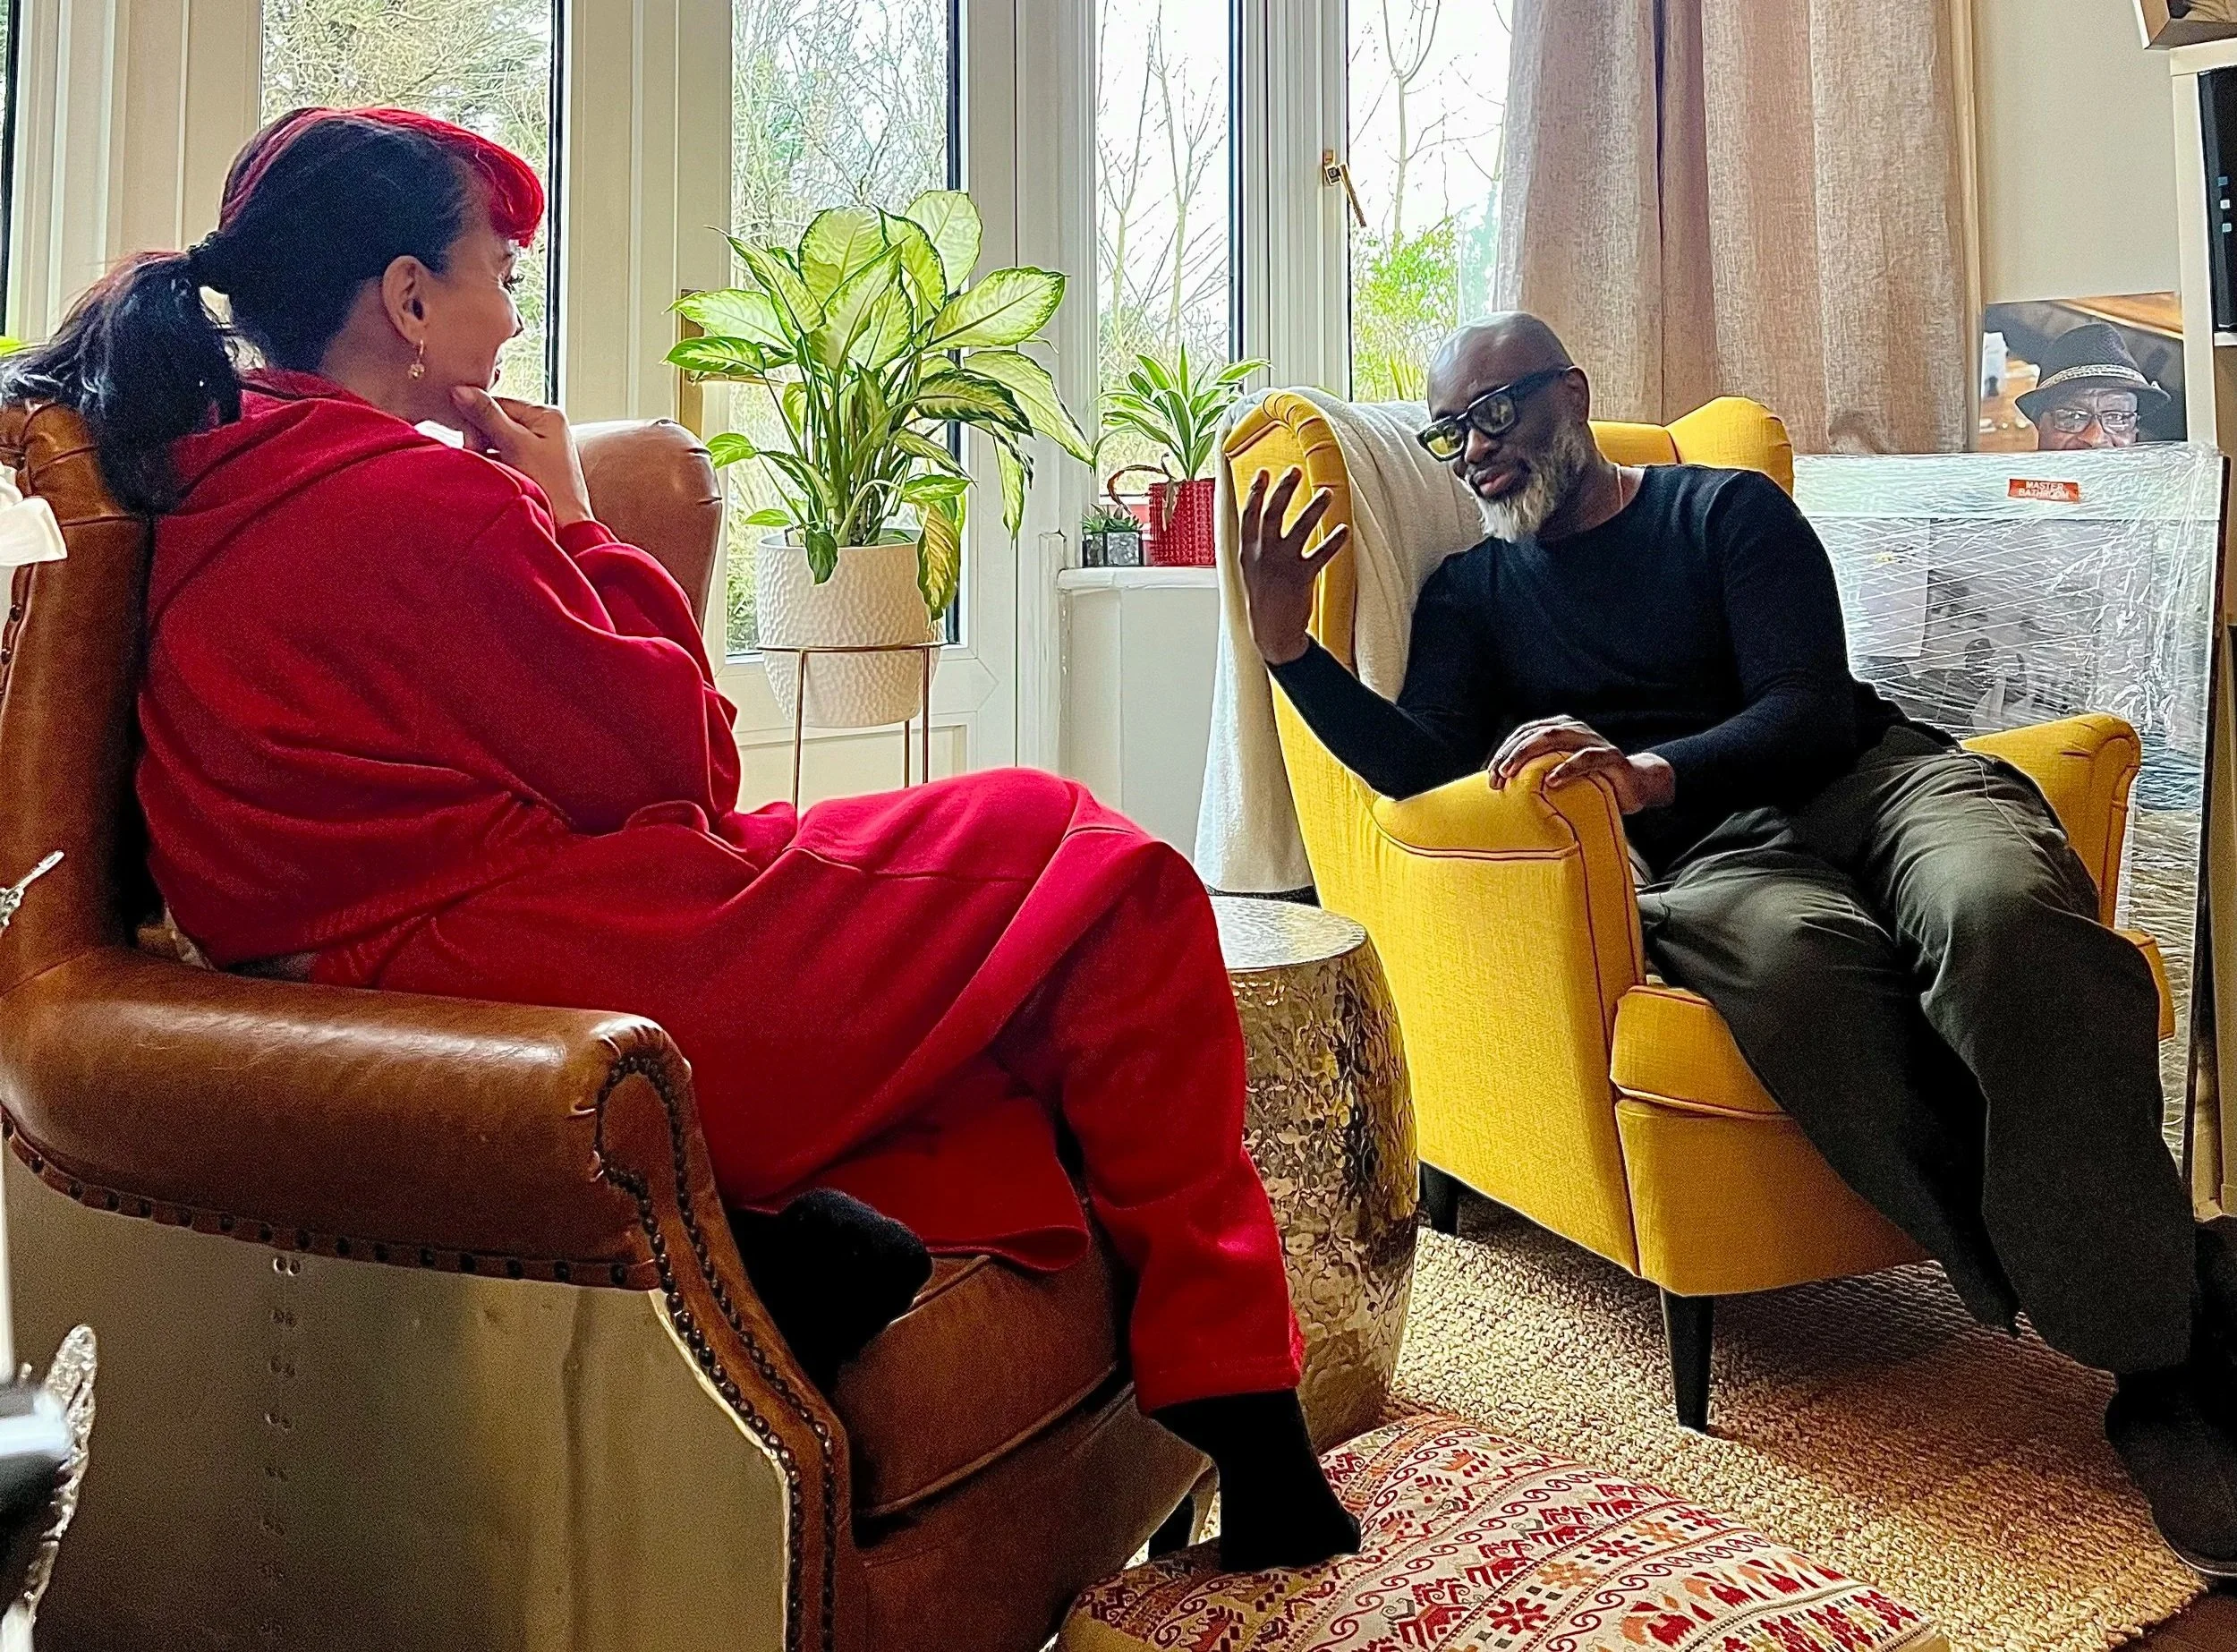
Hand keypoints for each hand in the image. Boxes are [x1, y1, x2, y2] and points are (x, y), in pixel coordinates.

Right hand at [449, 386, 594, 528]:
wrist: (567, 529)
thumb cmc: (549, 487)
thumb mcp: (515, 445)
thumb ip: (487, 416)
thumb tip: (459, 389)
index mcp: (547, 415)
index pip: (499, 403)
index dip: (478, 419)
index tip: (469, 440)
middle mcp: (544, 428)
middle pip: (496, 422)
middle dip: (481, 439)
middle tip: (477, 457)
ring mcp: (538, 449)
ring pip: (496, 443)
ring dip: (485, 455)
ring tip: (489, 471)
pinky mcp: (530, 469)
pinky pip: (502, 459)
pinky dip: (493, 467)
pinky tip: (492, 477)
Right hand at [1239, 466, 1350, 665]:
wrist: (1271, 633)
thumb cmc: (1263, 599)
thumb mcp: (1249, 571)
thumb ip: (1254, 545)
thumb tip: (1258, 520)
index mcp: (1247, 552)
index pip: (1249, 515)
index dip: (1256, 492)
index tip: (1263, 473)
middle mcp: (1263, 555)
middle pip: (1273, 514)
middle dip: (1284, 489)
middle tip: (1295, 471)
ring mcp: (1282, 565)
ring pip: (1300, 529)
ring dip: (1314, 508)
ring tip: (1328, 492)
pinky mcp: (1302, 577)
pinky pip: (1321, 554)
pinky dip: (1334, 541)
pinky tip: (1344, 530)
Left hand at [1487, 715, 1675, 813]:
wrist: (1635, 784)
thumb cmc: (1591, 782)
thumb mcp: (1560, 775)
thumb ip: (1537, 774)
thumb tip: (1501, 788)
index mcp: (1560, 729)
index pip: (1524, 733)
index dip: (1505, 751)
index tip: (1489, 774)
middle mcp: (1574, 729)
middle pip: (1535, 733)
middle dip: (1512, 754)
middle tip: (1496, 777)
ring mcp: (1593, 740)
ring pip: (1555, 738)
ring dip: (1530, 756)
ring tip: (1513, 775)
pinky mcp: (1610, 756)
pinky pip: (1586, 758)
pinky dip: (1567, 768)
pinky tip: (1551, 781)